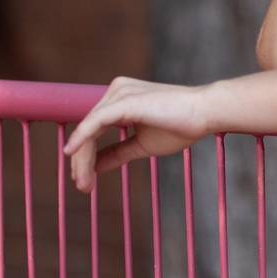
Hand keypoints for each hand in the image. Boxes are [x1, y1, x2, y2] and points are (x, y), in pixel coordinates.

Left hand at [62, 77, 211, 191]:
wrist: (204, 113)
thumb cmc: (180, 125)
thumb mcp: (141, 145)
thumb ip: (117, 152)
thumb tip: (96, 166)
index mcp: (120, 98)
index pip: (94, 129)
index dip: (85, 155)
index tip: (83, 180)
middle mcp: (116, 91)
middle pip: (88, 129)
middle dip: (81, 160)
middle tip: (82, 186)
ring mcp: (119, 93)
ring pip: (89, 128)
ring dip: (82, 158)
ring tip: (82, 182)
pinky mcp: (124, 101)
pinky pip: (96, 121)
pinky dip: (82, 138)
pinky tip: (72, 153)